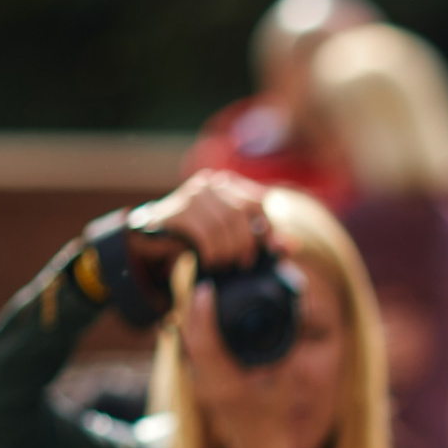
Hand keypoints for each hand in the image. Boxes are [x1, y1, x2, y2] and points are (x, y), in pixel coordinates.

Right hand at [125, 168, 273, 275]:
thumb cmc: (200, 237)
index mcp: (227, 184)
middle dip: (246, 243)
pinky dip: (210, 252)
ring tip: (224, 263)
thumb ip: (261, 238)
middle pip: (241, 214)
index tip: (265, 250)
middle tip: (244, 263)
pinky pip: (203, 234)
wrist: (154, 237)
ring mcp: (190, 195)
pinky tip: (209, 260)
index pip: (259, 203)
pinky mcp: (176, 211)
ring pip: (222, 225)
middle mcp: (210, 184)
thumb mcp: (233, 236)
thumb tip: (292, 245)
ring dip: (227, 250)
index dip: (266, 228)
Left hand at [176, 278, 299, 447]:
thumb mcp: (285, 381)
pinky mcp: (196, 380)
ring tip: (199, 286)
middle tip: (201, 276)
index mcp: (228, 386)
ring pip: (182, 340)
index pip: (205, 344)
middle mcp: (205, 384)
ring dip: (188, 313)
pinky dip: (192, 326)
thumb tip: (290, 313)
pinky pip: (187, 347)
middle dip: (190, 304)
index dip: (202, 313)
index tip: (206, 288)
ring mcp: (197, 383)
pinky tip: (198, 309)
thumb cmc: (275, 417)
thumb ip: (283, 348)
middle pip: (186, 336)